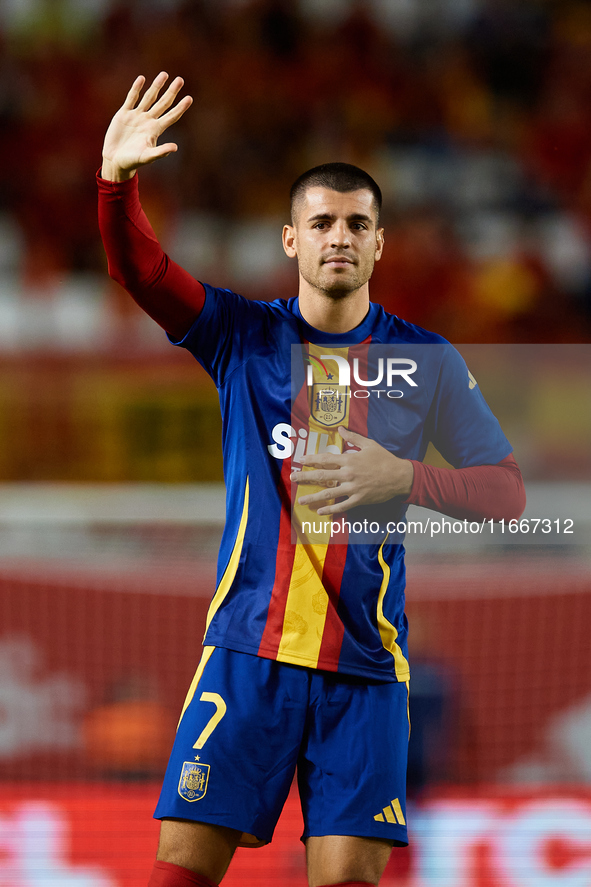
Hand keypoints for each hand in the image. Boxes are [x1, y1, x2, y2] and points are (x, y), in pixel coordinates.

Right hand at [101, 72, 192, 181]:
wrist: (114, 160)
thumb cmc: (132, 161)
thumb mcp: (147, 157)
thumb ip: (160, 152)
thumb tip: (175, 147)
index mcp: (155, 130)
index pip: (171, 116)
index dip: (180, 108)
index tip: (190, 98)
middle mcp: (148, 121)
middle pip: (163, 103)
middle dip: (172, 92)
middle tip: (180, 80)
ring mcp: (136, 116)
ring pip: (149, 98)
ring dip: (156, 86)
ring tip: (164, 74)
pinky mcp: (124, 114)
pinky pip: (131, 98)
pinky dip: (136, 89)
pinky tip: (142, 79)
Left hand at [290, 426, 413, 515]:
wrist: (399, 476)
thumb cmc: (384, 459)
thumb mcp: (369, 444)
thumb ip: (353, 438)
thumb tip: (340, 429)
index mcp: (349, 460)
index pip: (326, 459)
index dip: (312, 459)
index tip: (301, 460)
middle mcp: (348, 474)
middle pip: (322, 476)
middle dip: (305, 477)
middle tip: (293, 478)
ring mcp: (353, 488)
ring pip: (329, 493)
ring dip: (313, 496)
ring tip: (301, 500)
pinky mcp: (359, 499)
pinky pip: (342, 506)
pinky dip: (330, 509)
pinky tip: (320, 512)